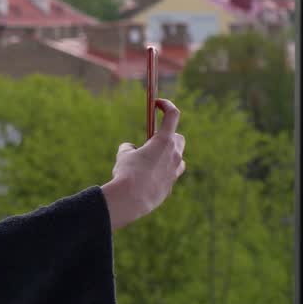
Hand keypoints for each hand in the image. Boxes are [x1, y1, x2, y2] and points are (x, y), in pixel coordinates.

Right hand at [101, 99, 185, 229]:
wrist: (131, 199)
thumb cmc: (127, 173)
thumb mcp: (124, 155)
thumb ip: (129, 148)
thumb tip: (131, 149)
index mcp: (163, 141)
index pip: (172, 115)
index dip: (166, 105)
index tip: (157, 103)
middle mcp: (174, 154)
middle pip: (178, 138)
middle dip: (168, 136)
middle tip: (153, 139)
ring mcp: (175, 171)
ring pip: (178, 157)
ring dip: (168, 154)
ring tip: (152, 159)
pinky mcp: (172, 184)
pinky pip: (172, 173)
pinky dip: (164, 170)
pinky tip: (150, 176)